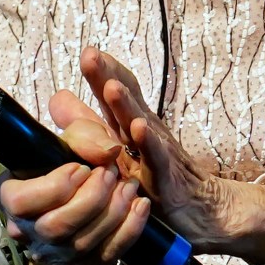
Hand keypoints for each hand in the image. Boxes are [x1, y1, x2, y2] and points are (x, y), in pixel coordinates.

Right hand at [0, 89, 150, 264]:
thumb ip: (86, 136)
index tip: (80, 167)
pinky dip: (129, 230)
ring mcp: (54, 254)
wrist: (77, 189)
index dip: (56, 186)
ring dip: (113, 212)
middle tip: (111, 173)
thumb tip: (110, 151)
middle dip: (91, 198)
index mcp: (10, 198)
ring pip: (82, 244)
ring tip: (129, 185)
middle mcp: (27, 233)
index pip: (22, 202)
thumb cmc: (66, 160)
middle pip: (56, 227)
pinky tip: (140, 205)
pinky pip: (106, 256)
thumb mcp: (70, 137)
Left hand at [81, 45, 264, 259]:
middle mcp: (146, 133)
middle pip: (126, 100)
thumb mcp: (119, 152)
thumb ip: (89, 124)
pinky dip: (149, 144)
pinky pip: (157, 160)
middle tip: (90, 55)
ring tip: (112, 87)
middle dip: (108, 77)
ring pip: (141, 125)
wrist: (207, 212)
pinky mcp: (168, 179)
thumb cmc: (159, 178)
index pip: (119, 92)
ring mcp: (159, 154)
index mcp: (132, 126)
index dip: (103, 72)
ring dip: (126, 106)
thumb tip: (57, 99)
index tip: (88, 52)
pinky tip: (140, 129)